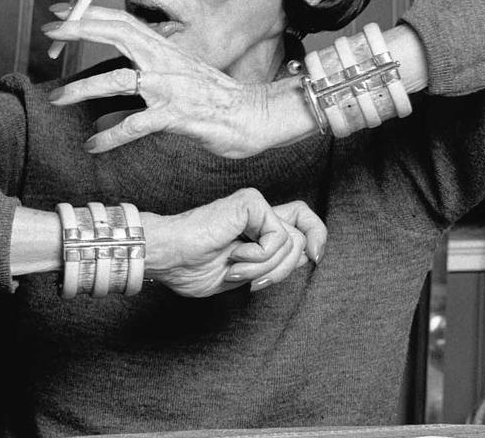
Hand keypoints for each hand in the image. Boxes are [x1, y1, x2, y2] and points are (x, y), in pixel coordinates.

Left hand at [43, 5, 313, 156]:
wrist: (254, 115)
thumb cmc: (215, 100)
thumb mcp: (178, 82)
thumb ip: (145, 83)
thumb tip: (110, 99)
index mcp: (166, 50)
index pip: (123, 22)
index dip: (90, 15)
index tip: (61, 12)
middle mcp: (166, 62)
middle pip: (119, 34)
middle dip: (81, 29)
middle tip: (50, 31)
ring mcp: (172, 87)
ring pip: (121, 80)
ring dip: (85, 87)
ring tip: (58, 98)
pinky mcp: (178, 114)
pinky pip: (138, 124)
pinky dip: (113, 135)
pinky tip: (94, 145)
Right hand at [141, 188, 325, 296]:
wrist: (167, 257)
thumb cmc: (192, 267)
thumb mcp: (246, 275)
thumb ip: (275, 264)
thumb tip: (309, 255)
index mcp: (259, 228)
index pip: (303, 224)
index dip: (317, 239)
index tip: (315, 259)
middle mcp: (260, 212)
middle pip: (304, 235)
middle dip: (284, 270)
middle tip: (254, 283)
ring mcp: (256, 205)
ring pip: (291, 242)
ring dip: (264, 268)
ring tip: (234, 268)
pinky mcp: (251, 202)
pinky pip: (277, 237)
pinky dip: (259, 257)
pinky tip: (234, 255)